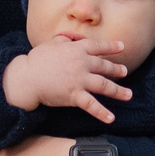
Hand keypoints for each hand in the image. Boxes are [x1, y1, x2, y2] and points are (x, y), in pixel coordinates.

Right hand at [1, 35, 133, 121]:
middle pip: (104, 66)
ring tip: (128, 95)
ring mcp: (80, 79)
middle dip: (116, 69)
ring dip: (118, 91)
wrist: (26, 77)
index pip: (98, 46)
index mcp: (77, 49)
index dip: (111, 46)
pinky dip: (102, 112)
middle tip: (125, 72)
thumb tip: (74, 37)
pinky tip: (111, 118)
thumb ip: (66, 39)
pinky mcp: (75, 95)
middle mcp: (82, 63)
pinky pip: (91, 105)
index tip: (122, 47)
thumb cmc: (37, 60)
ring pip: (104, 85)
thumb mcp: (52, 43)